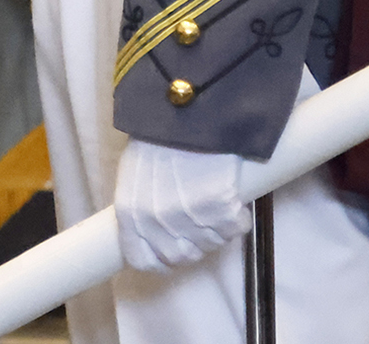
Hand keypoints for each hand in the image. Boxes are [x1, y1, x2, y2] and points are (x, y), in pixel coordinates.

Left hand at [112, 135, 250, 273]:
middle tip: (202, 219)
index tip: (176, 248)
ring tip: (215, 198)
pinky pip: (235, 227)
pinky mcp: (219, 209)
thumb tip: (153, 229)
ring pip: (211, 243)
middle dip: (195, 242)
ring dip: (217, 227)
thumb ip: (141, 204)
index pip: (143, 260)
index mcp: (130, 213)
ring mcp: (188, 218)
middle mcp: (156, 222)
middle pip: (182, 256)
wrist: (189, 107)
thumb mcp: (135, 170)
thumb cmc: (159, 133)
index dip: (162, 259)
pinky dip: (238, 216)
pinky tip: (232, 195)